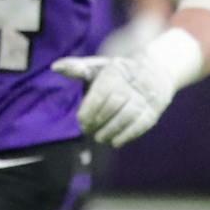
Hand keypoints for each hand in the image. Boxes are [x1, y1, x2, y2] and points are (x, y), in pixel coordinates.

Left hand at [52, 51, 171, 145]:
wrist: (153, 70)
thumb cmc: (116, 73)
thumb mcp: (97, 66)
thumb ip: (77, 68)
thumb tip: (55, 67)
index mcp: (115, 70)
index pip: (102, 91)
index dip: (90, 108)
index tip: (81, 121)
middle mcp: (132, 83)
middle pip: (115, 104)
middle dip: (99, 120)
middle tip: (87, 131)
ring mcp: (145, 96)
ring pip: (129, 115)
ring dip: (112, 129)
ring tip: (99, 138)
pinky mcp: (154, 109)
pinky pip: (143, 123)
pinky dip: (129, 135)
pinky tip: (116, 142)